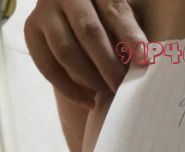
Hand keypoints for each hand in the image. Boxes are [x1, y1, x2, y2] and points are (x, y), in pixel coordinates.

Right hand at [24, 0, 147, 108]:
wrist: (66, 12)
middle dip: (109, 64)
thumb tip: (142, 61)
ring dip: (89, 78)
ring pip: (66, 51)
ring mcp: (44, 12)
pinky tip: (88, 100)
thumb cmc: (100, 16)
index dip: (130, 36)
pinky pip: (48, 67)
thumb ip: (126, 30)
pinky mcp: (31, 32)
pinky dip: (69, 89)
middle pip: (88, 31)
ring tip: (107, 92)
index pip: (114, 9)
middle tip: (123, 87)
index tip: (143, 61)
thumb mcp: (115, 15)